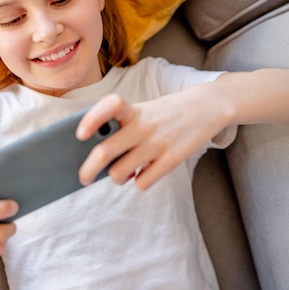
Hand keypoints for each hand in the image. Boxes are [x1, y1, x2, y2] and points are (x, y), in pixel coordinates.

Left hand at [77, 91, 223, 190]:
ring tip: (120, 173)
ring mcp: (157, 144)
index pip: (108, 106)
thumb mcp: (143, 110)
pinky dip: (138, 182)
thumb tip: (98, 159)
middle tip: (83, 178)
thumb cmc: (165, 113)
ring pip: (119, 173)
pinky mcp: (172, 159)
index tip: (80, 135)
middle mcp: (143, 126)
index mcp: (133, 110)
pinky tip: (144, 172)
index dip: (91, 120)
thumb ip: (122, 127)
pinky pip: (142, 182)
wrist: (208, 106)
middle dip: (87, 170)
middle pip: (104, 152)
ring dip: (115, 177)